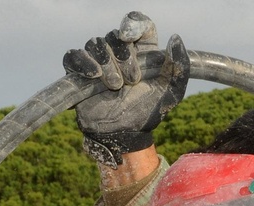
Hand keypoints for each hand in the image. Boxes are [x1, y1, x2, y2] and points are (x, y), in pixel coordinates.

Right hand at [63, 11, 188, 165]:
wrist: (124, 135)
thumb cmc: (148, 114)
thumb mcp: (172, 93)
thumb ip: (180, 67)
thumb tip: (175, 38)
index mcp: (141, 51)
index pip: (136, 23)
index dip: (132, 24)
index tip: (129, 37)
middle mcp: (118, 52)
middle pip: (114, 35)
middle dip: (123, 56)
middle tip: (131, 80)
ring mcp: (97, 62)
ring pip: (95, 44)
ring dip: (106, 64)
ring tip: (115, 86)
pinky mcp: (78, 73)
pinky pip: (73, 56)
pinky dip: (82, 62)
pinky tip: (94, 75)